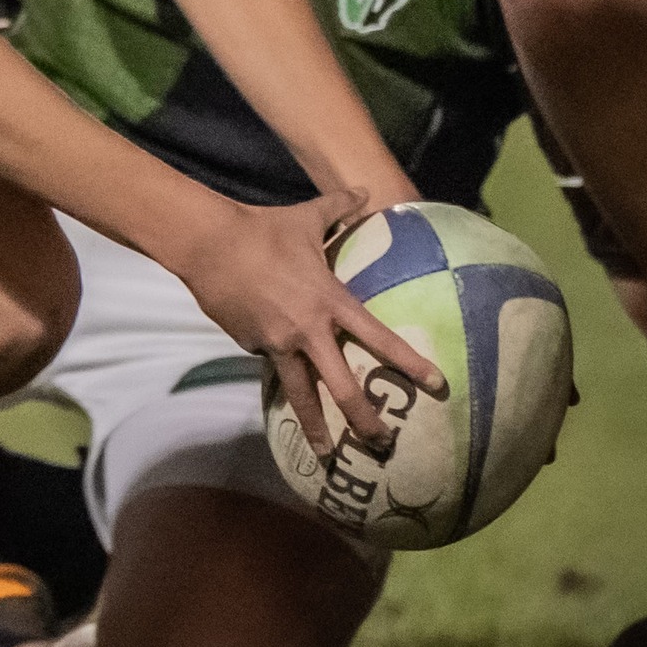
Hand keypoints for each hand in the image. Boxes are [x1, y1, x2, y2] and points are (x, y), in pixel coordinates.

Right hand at [176, 189, 444, 455]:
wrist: (208, 244)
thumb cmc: (263, 229)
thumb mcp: (305, 218)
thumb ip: (338, 209)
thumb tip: (363, 191)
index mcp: (330, 301)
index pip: (379, 339)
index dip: (411, 363)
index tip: (438, 387)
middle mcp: (308, 331)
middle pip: (343, 388)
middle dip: (366, 421)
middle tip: (384, 445)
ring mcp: (277, 343)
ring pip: (301, 395)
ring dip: (316, 429)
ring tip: (329, 455)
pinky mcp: (250, 345)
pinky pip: (270, 361)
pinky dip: (277, 365)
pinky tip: (274, 361)